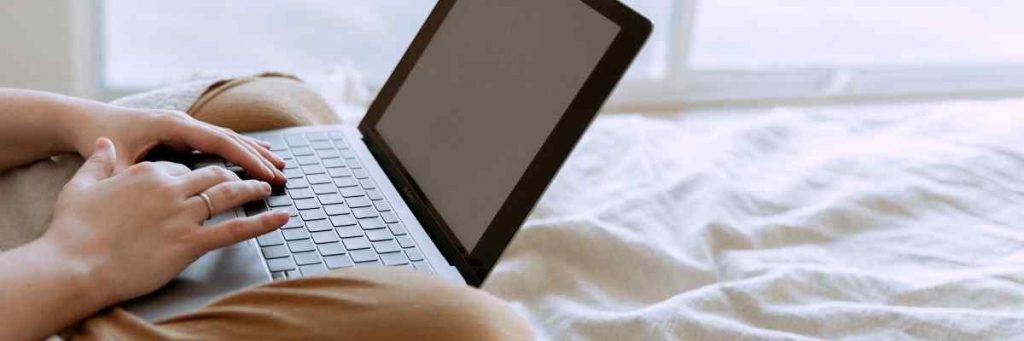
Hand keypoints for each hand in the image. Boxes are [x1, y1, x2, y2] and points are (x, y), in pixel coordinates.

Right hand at [41, 138, 288, 304]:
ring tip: (270, 186)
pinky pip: (235, 230)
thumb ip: (99, 163)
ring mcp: (182, 214)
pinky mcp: (190, 242)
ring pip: (229, 195)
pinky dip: (262, 223)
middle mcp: (169, 188)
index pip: (182, 167)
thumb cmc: (72, 230)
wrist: (73, 264)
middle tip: (254, 176)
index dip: (197, 173)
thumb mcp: (81, 187)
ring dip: (254, 188)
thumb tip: (104, 146)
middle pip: (213, 174)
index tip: (210, 175)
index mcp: (147, 173)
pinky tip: (281, 218)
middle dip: (237, 173)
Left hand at [69, 106, 286, 184]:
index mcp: (173, 126)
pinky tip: (254, 157)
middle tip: (282, 174)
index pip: (219, 142)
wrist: (85, 120)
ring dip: (254, 152)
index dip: (246, 158)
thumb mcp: (115, 161)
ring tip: (279, 165)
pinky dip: (239, 150)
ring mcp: (185, 125)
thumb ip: (137, 175)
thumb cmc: (99, 139)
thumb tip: (156, 190)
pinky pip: (218, 141)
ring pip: (228, 138)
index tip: (266, 173)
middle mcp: (183, 122)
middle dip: (258, 157)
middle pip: (231, 138)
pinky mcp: (182, 133)